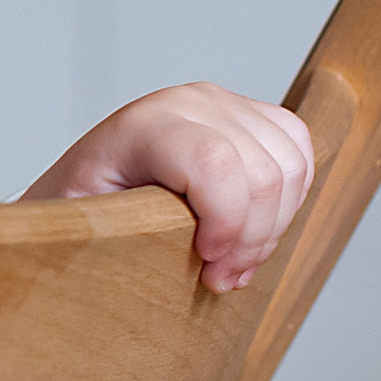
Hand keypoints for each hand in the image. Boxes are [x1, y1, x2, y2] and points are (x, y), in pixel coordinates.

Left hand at [23, 83, 314, 291]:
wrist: (84, 188)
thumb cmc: (81, 211)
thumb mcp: (84, 227)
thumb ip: (121, 234)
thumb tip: (167, 259)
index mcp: (143, 125)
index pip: (213, 161)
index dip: (227, 221)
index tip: (209, 264)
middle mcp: (189, 103)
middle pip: (262, 172)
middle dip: (251, 240)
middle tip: (220, 278)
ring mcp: (224, 105)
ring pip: (290, 168)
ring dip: (272, 230)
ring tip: (233, 263)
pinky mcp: (251, 118)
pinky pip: (300, 156)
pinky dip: (288, 204)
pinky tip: (253, 231)